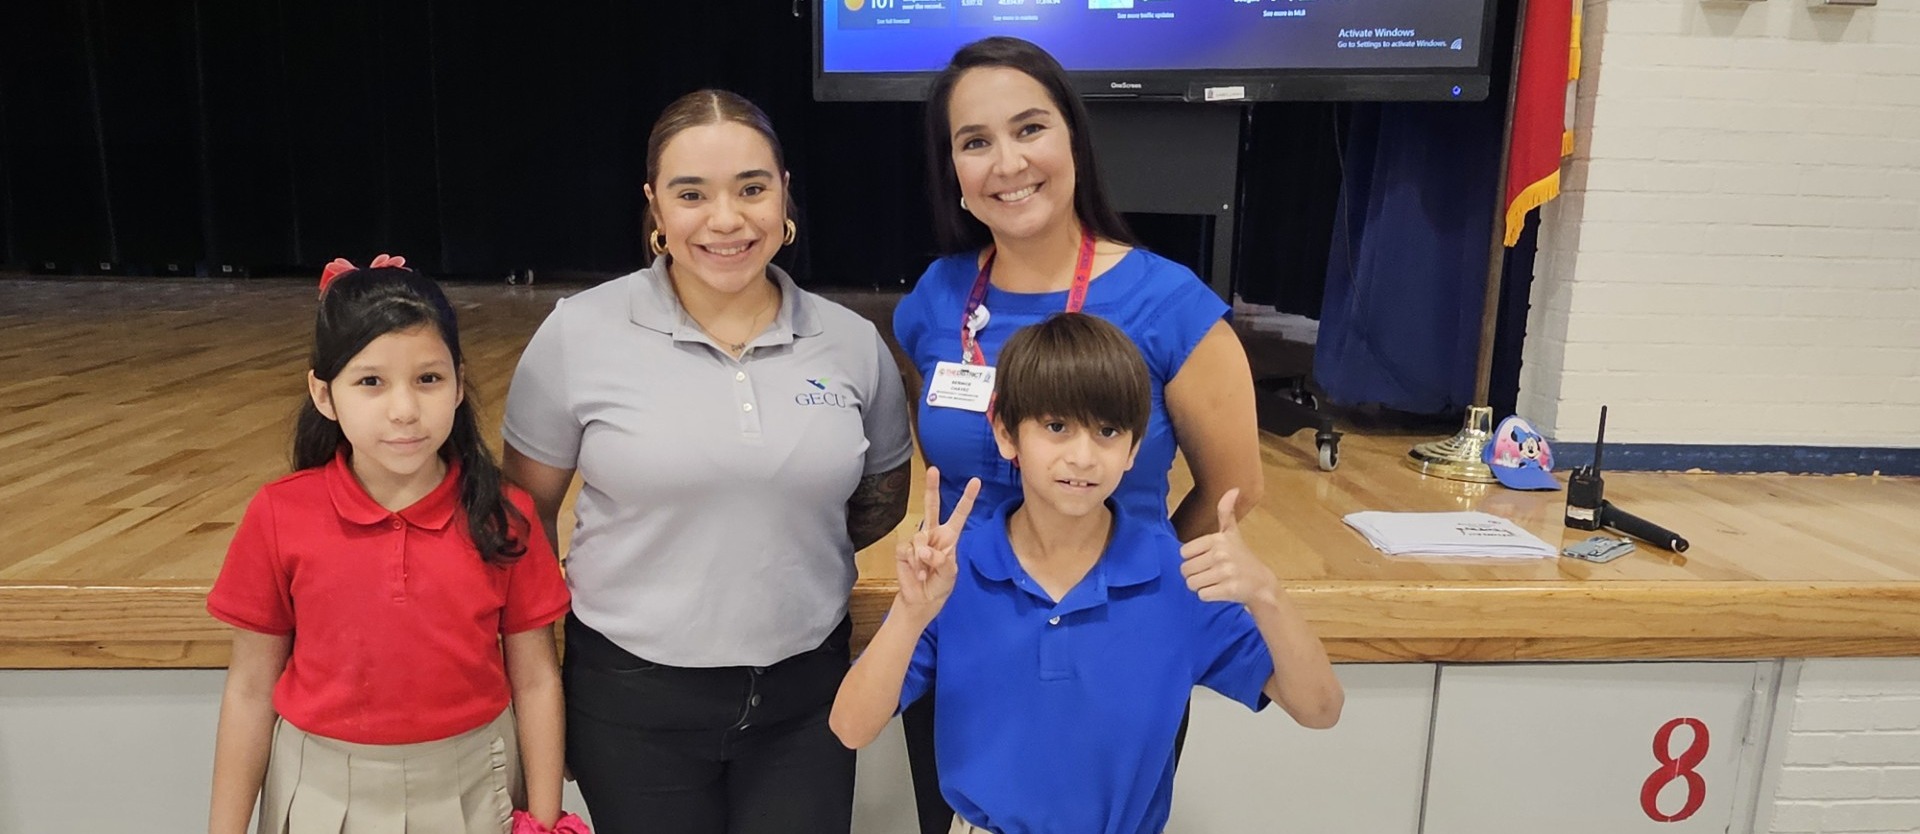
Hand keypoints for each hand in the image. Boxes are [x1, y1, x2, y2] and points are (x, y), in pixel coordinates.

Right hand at [895, 466, 981, 620]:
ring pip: (919, 536)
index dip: (967, 498)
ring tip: (925, 572)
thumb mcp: (950, 575)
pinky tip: (916, 572)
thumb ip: (941, 560)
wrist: (921, 600)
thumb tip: (924, 549)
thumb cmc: (940, 586)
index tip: (976, 481)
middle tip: (933, 470)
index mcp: (950, 537)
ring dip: (923, 558)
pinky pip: (908, 549)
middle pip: (932, 506)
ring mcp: (917, 541)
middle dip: (932, 488)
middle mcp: (933, 534)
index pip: (959, 514)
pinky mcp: (904, 549)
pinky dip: (913, 562)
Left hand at [1179, 489, 1278, 605]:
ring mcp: (1225, 572)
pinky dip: (1208, 596)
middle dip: (1195, 575)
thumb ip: (1226, 513)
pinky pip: (1202, 595)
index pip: (1184, 552)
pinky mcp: (1228, 590)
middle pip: (1185, 570)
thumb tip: (1233, 489)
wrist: (1261, 584)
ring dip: (1201, 586)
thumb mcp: (1232, 534)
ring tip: (1215, 582)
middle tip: (1211, 574)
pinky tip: (1220, 591)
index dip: (1193, 559)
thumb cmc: (1242, 558)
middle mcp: (1221, 554)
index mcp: (1218, 539)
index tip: (1207, 560)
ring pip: (1191, 583)